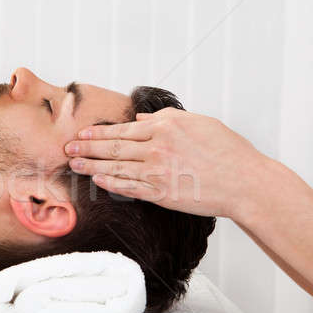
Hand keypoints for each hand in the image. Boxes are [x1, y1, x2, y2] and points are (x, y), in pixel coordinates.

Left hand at [64, 108, 266, 217]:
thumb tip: (142, 118)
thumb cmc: (227, 150)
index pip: (123, 130)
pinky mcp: (161, 194)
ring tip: (75, 164)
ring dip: (92, 166)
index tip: (82, 132)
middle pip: (113, 148)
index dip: (98, 132)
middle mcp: (157, 149)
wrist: (244, 182)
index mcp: (165, 128)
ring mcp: (157, 173)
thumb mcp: (198, 122)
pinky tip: (97, 181)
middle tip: (68, 147)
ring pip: (116, 168)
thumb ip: (166, 118)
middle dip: (87, 147)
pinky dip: (110, 184)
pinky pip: (128, 189)